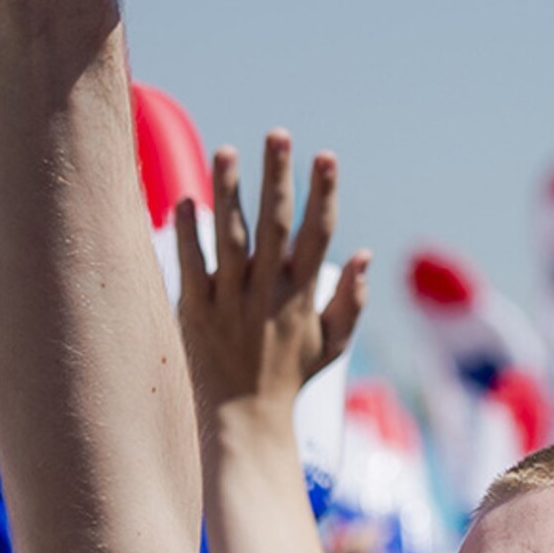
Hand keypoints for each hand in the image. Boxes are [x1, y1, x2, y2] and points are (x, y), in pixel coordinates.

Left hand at [176, 131, 369, 423]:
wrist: (243, 419)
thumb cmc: (290, 376)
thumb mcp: (331, 344)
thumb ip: (350, 300)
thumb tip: (366, 254)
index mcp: (300, 295)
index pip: (318, 235)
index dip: (324, 194)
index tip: (326, 156)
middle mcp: (266, 292)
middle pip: (274, 225)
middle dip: (278, 177)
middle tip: (278, 133)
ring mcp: (229, 300)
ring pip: (229, 237)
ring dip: (228, 192)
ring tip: (227, 150)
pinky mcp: (195, 310)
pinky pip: (191, 264)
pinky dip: (189, 232)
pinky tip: (187, 199)